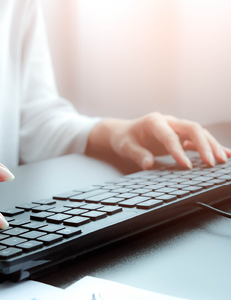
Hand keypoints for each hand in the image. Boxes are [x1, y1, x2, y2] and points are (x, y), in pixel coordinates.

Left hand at [86, 112, 230, 168]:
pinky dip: (210, 146)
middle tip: (212, 162)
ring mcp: (176, 127)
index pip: (169, 136)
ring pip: (199, 133)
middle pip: (192, 128)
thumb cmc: (124, 138)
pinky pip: (198, 139)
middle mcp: (168, 121)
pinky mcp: (181, 135)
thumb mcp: (124, 147)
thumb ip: (137, 154)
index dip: (178, 151)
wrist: (123, 132)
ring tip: (222, 161)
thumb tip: (148, 163)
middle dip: (204, 145)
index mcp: (154, 121)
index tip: (185, 166)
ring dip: (211, 146)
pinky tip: (224, 155)